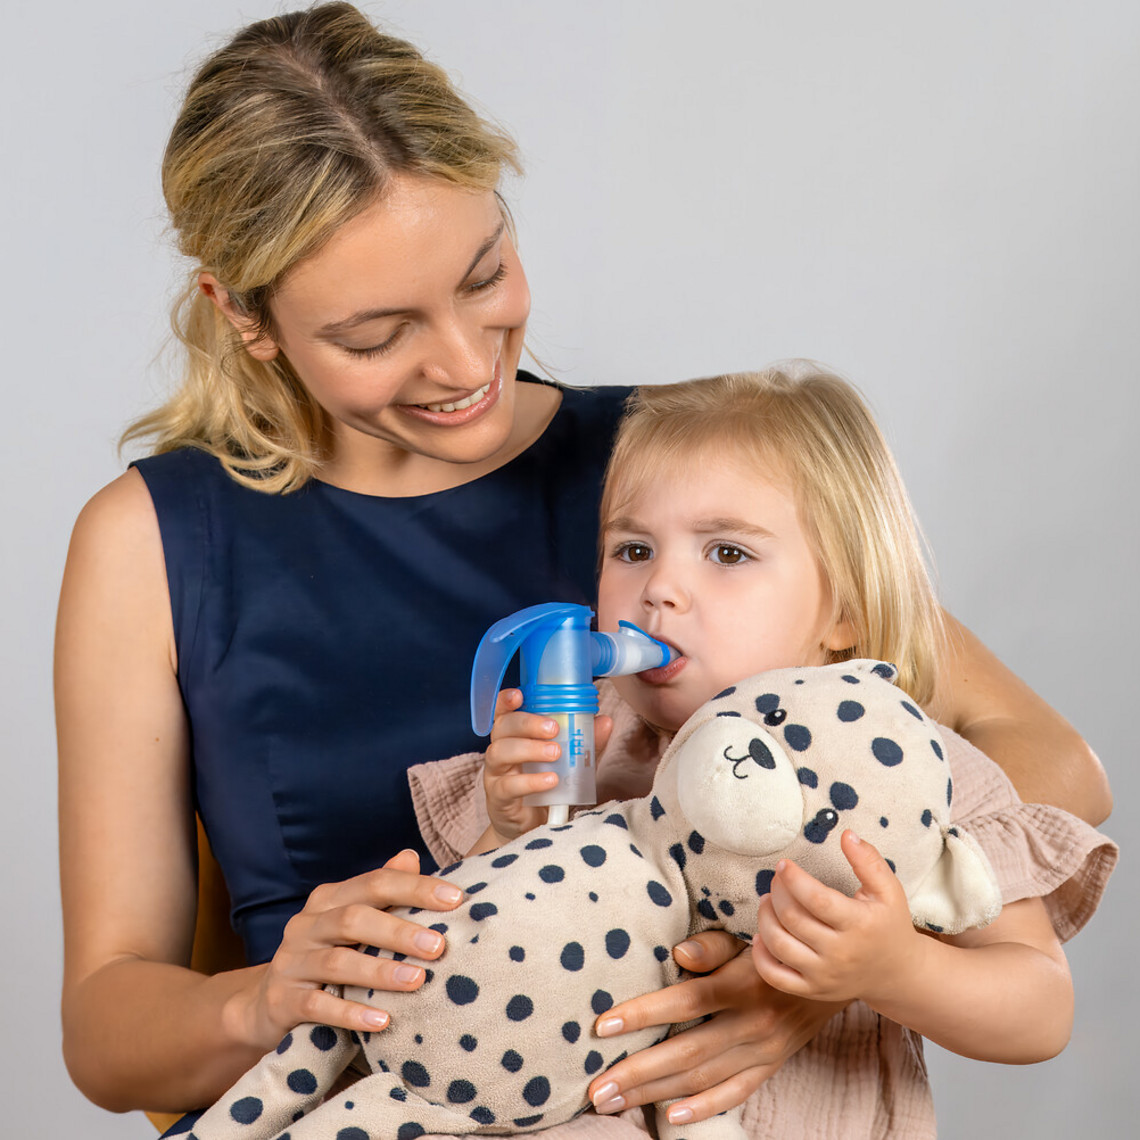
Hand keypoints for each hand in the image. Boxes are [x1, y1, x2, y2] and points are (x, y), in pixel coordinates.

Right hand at [234, 849, 464, 1048]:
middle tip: (439, 946)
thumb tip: (410, 856)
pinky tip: (382, 1021)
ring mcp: (292, 963)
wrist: (267, 1002)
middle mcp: (306, 925)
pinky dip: (350, 1013)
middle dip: (400, 931)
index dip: (416, 887)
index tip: (456, 899)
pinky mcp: (282, 1001)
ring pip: (337, 962)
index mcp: (328, 899)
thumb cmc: (326, 955)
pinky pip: (317, 1006)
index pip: (375, 883)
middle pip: (354, 919)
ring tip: (417, 981)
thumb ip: (380, 892)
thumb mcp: (350, 920)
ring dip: (380, 972)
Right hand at [484, 688, 612, 842]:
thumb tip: (605, 721)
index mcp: (514, 736)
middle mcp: (500, 750)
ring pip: (501, 752)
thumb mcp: (570, 762)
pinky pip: (509, 786)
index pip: (504, 712)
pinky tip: (551, 781)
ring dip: (530, 749)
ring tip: (556, 753)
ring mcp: (495, 775)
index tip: (520, 695)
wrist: (533, 827)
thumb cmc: (547, 786)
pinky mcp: (498, 799)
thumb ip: (584, 743)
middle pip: (503, 727)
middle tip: (554, 728)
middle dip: (528, 723)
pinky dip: (531, 781)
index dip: (506, 700)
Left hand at [586, 930, 844, 1124]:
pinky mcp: (771, 1065)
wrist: (833, 969)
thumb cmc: (777, 945)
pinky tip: (670, 1116)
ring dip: (655, 1093)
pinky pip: (735, 1093)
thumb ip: (712, 945)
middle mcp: (752, 1022)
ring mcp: (763, 1050)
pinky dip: (703, 1108)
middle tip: (597, 1089)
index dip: (643, 1013)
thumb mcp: (749, 934)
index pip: (685, 1001)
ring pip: (702, 1078)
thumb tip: (677, 952)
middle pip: (686, 1052)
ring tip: (615, 1102)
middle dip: (637, 1072)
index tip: (603, 1026)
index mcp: (742, 984)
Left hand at [751, 831, 920, 1003]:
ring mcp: (824, 975)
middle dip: (776, 892)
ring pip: (779, 945)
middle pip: (792, 918)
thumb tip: (846, 834)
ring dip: (765, 917)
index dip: (793, 878)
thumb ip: (868, 861)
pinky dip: (760, 955)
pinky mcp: (812, 990)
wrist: (897, 973)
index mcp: (859, 925)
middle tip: (777, 879)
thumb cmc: (889, 925)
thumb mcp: (889, 890)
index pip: (816, 899)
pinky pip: (775, 976)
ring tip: (768, 900)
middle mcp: (840, 953)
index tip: (784, 864)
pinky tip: (762, 935)